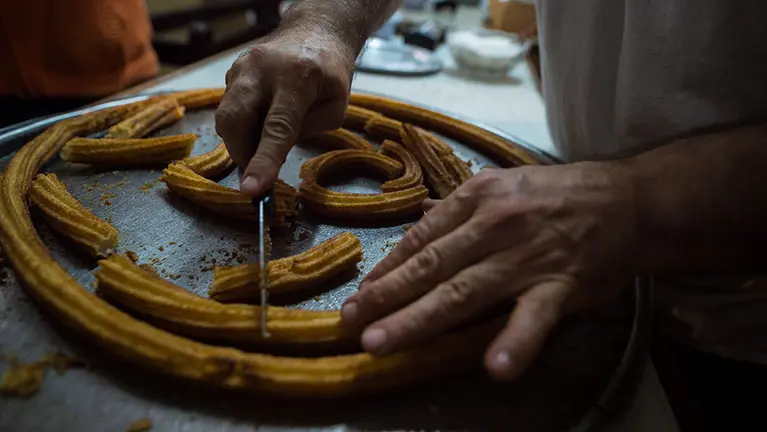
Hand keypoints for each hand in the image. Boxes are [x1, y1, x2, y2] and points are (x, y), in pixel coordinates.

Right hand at [216, 28, 355, 195]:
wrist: (315, 31)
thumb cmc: (330, 72)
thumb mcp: (337, 106)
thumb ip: (307, 131)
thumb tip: (273, 153)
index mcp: (297, 77)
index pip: (276, 127)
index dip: (263, 161)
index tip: (252, 190)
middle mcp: (261, 69)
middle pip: (235, 121)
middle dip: (242, 154)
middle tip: (258, 171)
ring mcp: (241, 67)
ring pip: (226, 117)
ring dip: (242, 140)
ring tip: (265, 140)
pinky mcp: (232, 71)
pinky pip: (229, 108)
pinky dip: (242, 125)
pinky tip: (261, 120)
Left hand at [341, 163, 636, 379]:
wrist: (628, 199)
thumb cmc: (560, 194)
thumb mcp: (504, 186)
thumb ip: (460, 209)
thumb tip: (419, 221)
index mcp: (477, 199)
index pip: (421, 240)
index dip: (387, 270)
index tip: (360, 295)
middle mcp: (494, 226)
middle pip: (430, 267)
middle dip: (385, 297)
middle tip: (350, 323)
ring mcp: (525, 257)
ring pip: (463, 292)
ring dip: (418, 319)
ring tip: (382, 342)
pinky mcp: (560, 285)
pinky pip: (534, 317)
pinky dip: (516, 341)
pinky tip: (495, 367)